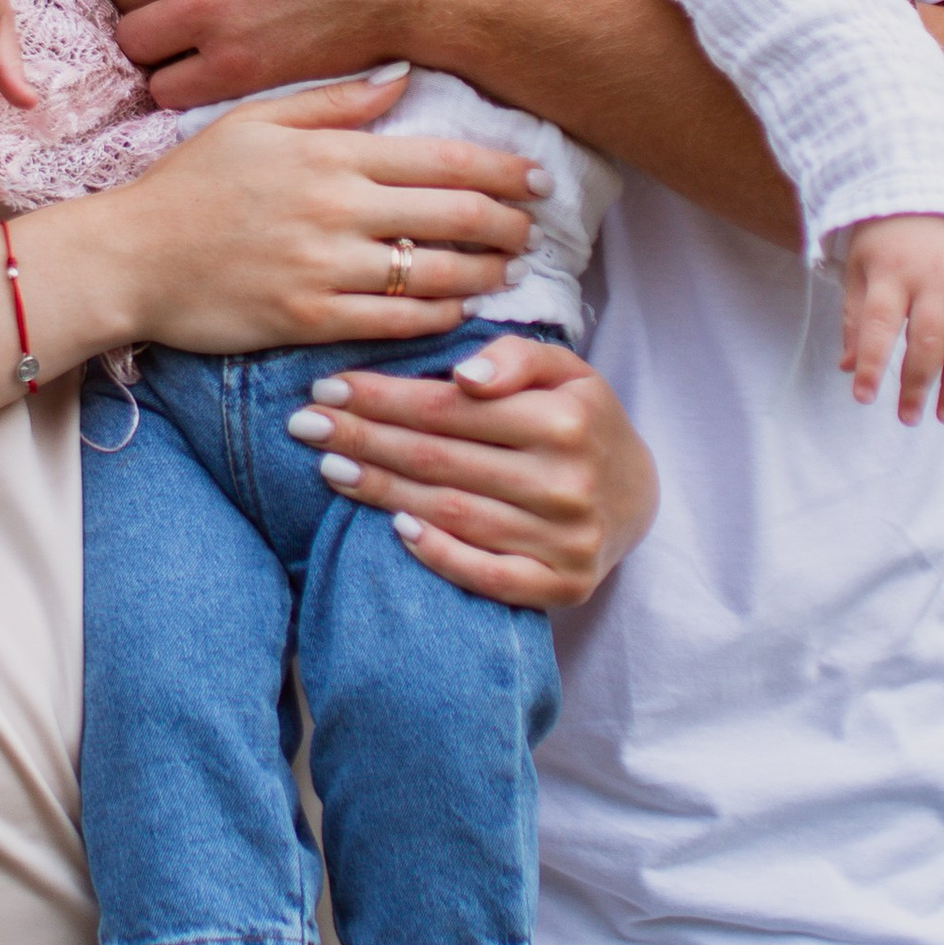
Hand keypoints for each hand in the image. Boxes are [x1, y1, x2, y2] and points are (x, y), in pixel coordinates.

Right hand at [82, 70, 541, 355]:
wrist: (128, 256)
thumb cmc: (191, 184)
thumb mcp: (255, 121)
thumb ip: (334, 101)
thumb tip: (403, 77)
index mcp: (331, 154)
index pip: (444, 158)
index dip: (504, 170)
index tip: (536, 178)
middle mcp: (337, 208)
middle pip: (457, 215)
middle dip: (510, 223)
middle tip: (532, 228)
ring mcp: (326, 267)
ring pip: (438, 273)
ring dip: (487, 272)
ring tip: (508, 269)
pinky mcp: (310, 319)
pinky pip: (398, 321)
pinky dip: (441, 315)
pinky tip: (460, 308)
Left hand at [282, 336, 654, 608]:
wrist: (638, 495)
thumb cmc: (582, 419)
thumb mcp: (564, 370)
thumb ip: (515, 357)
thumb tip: (464, 375)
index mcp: (565, 420)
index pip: (452, 408)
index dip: (384, 398)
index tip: (329, 388)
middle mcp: (566, 483)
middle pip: (441, 459)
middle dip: (365, 439)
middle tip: (305, 425)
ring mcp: (565, 541)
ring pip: (452, 513)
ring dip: (382, 490)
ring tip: (329, 468)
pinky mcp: (561, 587)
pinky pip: (487, 576)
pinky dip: (439, 555)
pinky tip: (393, 529)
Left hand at [839, 215, 943, 422]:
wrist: (932, 192)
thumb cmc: (886, 241)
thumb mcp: (860, 269)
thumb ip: (856, 319)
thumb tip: (849, 368)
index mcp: (891, 272)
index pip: (879, 325)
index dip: (871, 363)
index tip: (863, 398)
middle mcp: (933, 276)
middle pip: (928, 339)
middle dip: (918, 383)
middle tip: (908, 418)